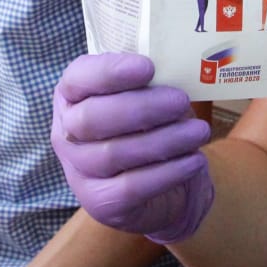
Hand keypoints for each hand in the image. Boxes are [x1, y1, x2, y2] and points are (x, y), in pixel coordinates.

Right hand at [51, 52, 213, 243]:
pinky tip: (194, 160)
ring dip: (163, 140)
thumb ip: (150, 81)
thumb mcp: (148, 97)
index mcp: (72, 97)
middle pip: (92, 118)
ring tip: (199, 131)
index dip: (109, 72)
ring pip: (114, 154)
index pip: (78, 78)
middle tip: (181, 101)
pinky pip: (132, 187)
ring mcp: (79, 172)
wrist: (163, 187)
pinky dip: (168, 172)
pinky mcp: (100, 202)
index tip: (148, 67)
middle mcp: (67, 134)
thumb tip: (177, 63)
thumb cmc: (151, 128)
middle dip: (141, 107)